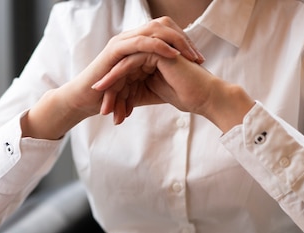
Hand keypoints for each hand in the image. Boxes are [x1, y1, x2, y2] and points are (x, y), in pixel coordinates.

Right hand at [22, 17, 203, 139]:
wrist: (85, 102)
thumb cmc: (108, 97)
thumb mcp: (138, 89)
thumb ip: (154, 82)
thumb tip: (178, 88)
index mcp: (137, 46)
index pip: (167, 35)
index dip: (185, 45)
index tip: (200, 61)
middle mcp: (131, 39)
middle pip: (164, 27)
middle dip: (185, 41)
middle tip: (200, 58)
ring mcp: (123, 42)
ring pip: (155, 31)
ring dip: (176, 42)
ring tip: (190, 56)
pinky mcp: (116, 49)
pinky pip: (142, 42)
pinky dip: (159, 46)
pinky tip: (173, 54)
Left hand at [92, 52, 254, 131]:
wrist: (204, 97)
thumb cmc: (184, 96)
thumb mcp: (151, 93)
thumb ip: (134, 91)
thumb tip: (116, 101)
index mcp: (151, 59)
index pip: (127, 74)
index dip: (116, 94)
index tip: (108, 112)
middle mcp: (151, 51)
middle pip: (122, 68)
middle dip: (110, 90)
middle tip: (102, 110)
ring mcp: (153, 48)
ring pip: (124, 64)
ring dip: (110, 83)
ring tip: (99, 100)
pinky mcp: (156, 50)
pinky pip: (130, 61)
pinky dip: (117, 75)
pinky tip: (108, 89)